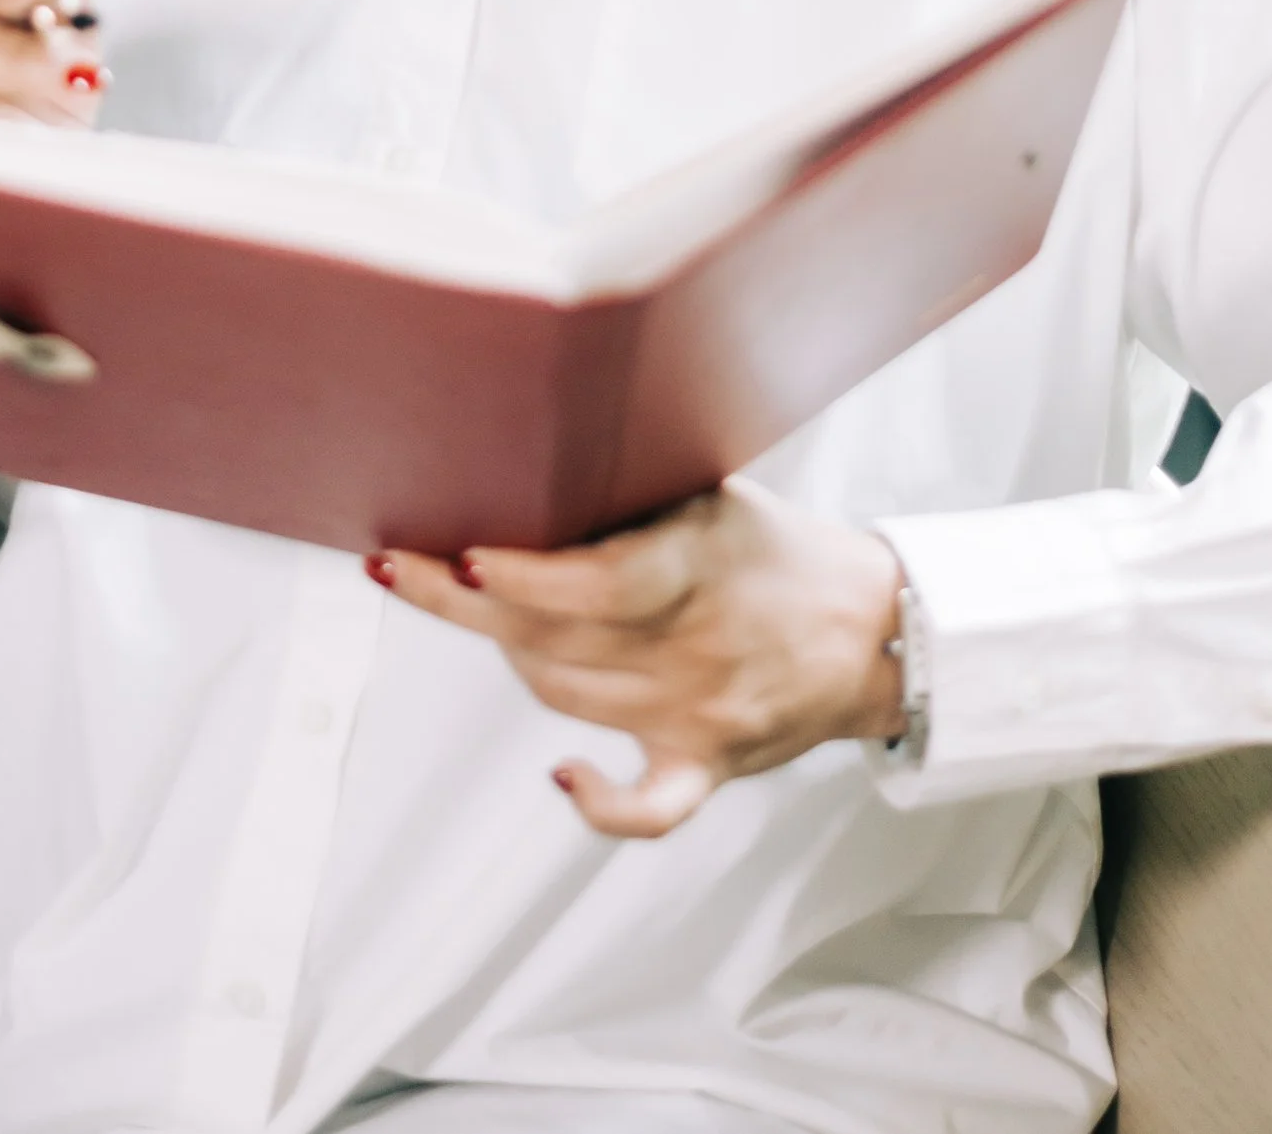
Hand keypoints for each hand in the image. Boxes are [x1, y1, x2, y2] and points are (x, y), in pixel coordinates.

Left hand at [371, 483, 904, 836]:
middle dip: (467, 604)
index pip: (601, 585)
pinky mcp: (707, 766)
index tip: (463, 554)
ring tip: (464, 604)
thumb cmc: (772, 548)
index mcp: (698, 567)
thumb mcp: (711, 496)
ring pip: (572, 699)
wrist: (872, 629)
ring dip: (509, 655)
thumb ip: (630, 497)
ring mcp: (699, 713)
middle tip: (399, 565)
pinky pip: (652, 809)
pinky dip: (604, 806)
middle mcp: (695, 647)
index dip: (526, 578)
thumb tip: (523, 462)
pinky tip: (563, 777)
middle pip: (557, 641)